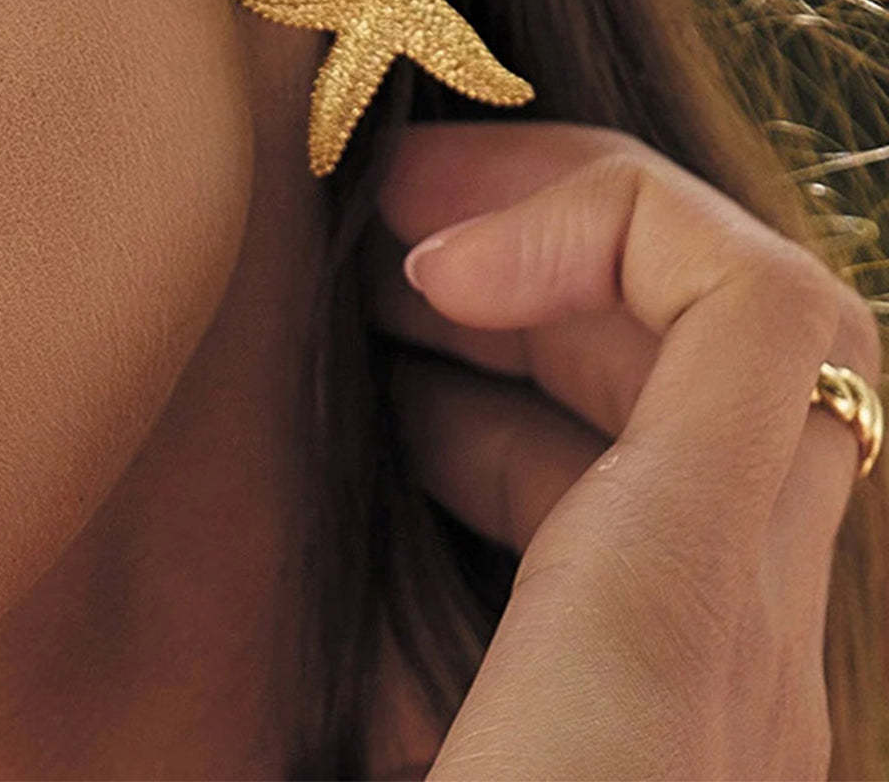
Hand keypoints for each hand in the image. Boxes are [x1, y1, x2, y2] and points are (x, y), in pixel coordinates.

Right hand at [367, 119, 881, 780]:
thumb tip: (184, 510)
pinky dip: (531, 430)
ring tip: (386, 301)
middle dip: (547, 230)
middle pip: (710, 330)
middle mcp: (744, 629)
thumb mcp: (379, 738)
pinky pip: (635, 512)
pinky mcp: (674, 712)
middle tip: (394, 211)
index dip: (592, 212)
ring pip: (676, 414)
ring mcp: (727, 672)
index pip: (757, 304)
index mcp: (678, 610)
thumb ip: (366, 604)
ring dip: (534, 322)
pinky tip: (411, 442)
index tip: (429, 258)